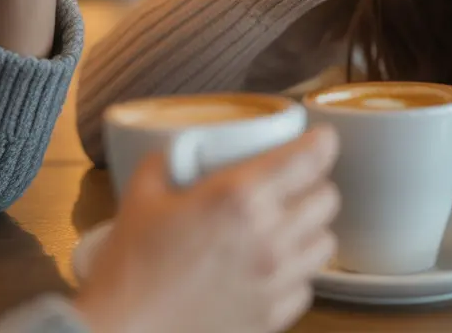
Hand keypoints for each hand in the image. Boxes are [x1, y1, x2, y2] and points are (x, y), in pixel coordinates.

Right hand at [75, 128, 340, 332]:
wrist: (124, 331)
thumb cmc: (130, 267)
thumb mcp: (141, 195)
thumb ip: (166, 162)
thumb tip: (177, 151)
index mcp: (238, 198)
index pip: (308, 160)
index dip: (321, 143)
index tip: (321, 139)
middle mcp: (268, 237)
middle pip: (327, 199)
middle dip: (312, 185)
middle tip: (292, 185)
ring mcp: (274, 281)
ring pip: (325, 243)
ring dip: (310, 229)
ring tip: (285, 227)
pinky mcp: (272, 316)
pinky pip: (307, 286)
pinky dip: (296, 273)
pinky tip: (270, 268)